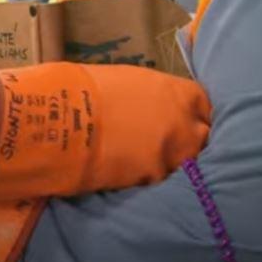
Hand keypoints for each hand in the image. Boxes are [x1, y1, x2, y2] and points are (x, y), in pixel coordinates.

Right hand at [0, 62, 211, 202]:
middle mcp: (183, 125)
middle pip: (201, 139)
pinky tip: (128, 173)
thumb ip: (149, 96)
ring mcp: (170, 155)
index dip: (191, 113)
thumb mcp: (125, 81)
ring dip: (167, 163)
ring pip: (182, 165)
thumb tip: (148, 106)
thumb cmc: (84, 88)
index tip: (182, 118)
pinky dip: (146, 178)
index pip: (204, 106)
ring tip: (143, 161)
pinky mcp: (149, 179)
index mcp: (177, 93)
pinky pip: (156, 180)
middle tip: (166, 143)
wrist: (57, 116)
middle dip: (188, 141)